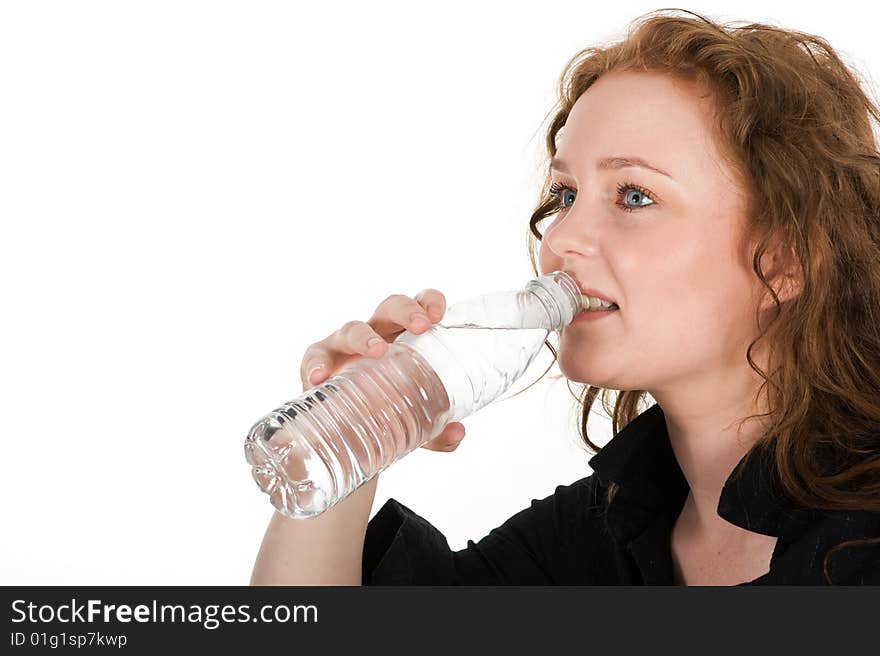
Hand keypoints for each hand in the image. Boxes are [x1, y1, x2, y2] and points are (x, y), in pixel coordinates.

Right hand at [299, 289, 465, 451]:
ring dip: (365, 337)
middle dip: (406, 311)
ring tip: (377, 350)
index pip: (419, 306)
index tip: (438, 314)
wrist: (346, 433)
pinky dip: (316, 364)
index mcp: (405, 338)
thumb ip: (436, 429)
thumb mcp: (416, 422)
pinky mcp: (321, 362)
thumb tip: (456, 432)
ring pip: (353, 328)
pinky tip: (319, 378)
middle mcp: (377, 334)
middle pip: (390, 308)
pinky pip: (315, 356)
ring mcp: (347, 345)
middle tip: (420, 326)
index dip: (429, 301)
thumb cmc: (387, 410)